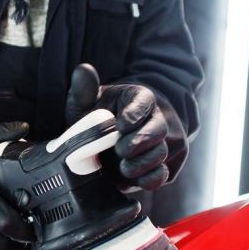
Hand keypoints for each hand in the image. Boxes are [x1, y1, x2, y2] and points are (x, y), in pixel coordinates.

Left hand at [64, 63, 169, 191]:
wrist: (106, 144)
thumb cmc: (96, 118)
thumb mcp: (86, 103)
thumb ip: (84, 89)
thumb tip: (83, 69)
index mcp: (140, 98)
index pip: (144, 101)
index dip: (135, 113)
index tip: (120, 124)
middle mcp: (157, 119)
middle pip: (158, 129)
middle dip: (139, 141)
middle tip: (120, 150)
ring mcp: (164, 143)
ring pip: (162, 153)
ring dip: (143, 163)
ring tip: (124, 167)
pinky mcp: (165, 166)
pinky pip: (165, 174)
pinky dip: (152, 179)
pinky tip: (138, 180)